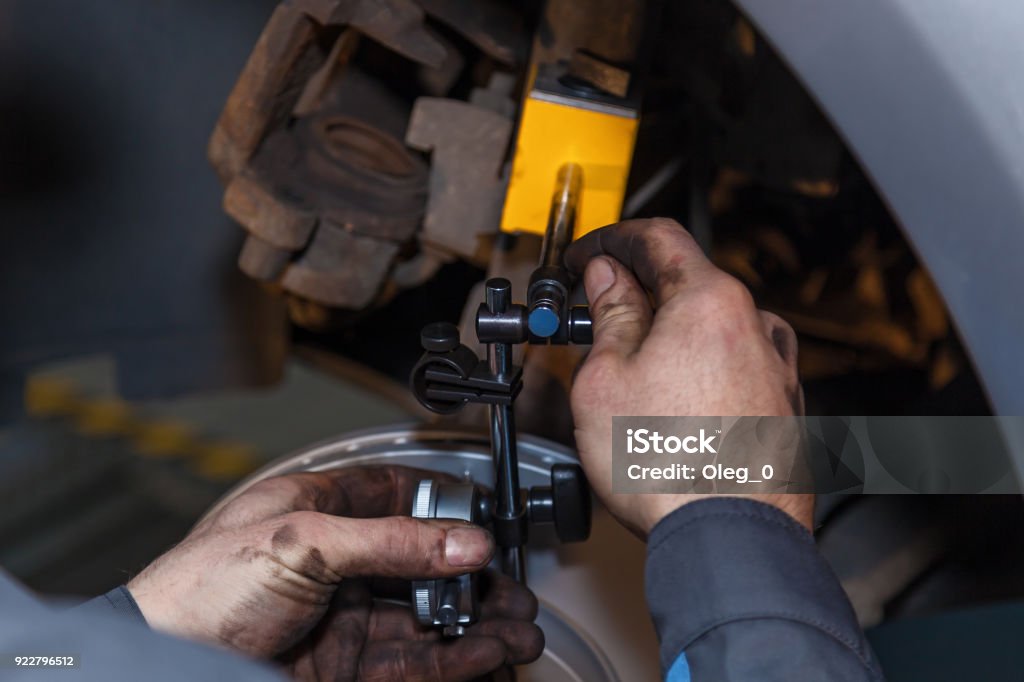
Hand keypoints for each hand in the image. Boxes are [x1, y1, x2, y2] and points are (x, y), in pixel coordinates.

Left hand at [127, 466, 542, 679]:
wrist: (162, 673)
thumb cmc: (198, 592)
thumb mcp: (301, 542)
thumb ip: (390, 542)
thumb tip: (463, 541)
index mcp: (316, 510)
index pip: (397, 495)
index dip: (446, 505)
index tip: (488, 519)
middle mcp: (335, 563)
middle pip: (422, 563)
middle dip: (474, 574)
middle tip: (514, 585)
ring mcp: (343, 619)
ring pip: (427, 617)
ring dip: (478, 622)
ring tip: (521, 626)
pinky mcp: (346, 667)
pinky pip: (415, 661)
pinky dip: (458, 660)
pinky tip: (490, 654)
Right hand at [565, 218, 811, 535]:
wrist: (731, 540)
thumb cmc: (669, 468)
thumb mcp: (606, 380)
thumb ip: (610, 316)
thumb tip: (608, 279)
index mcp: (710, 301)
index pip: (656, 237)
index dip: (610, 240)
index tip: (588, 257)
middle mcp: (754, 324)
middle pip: (687, 282)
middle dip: (637, 293)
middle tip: (595, 318)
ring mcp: (775, 367)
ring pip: (712, 327)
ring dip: (670, 333)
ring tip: (632, 371)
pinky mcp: (783, 406)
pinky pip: (734, 365)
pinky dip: (700, 367)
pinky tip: (672, 404)